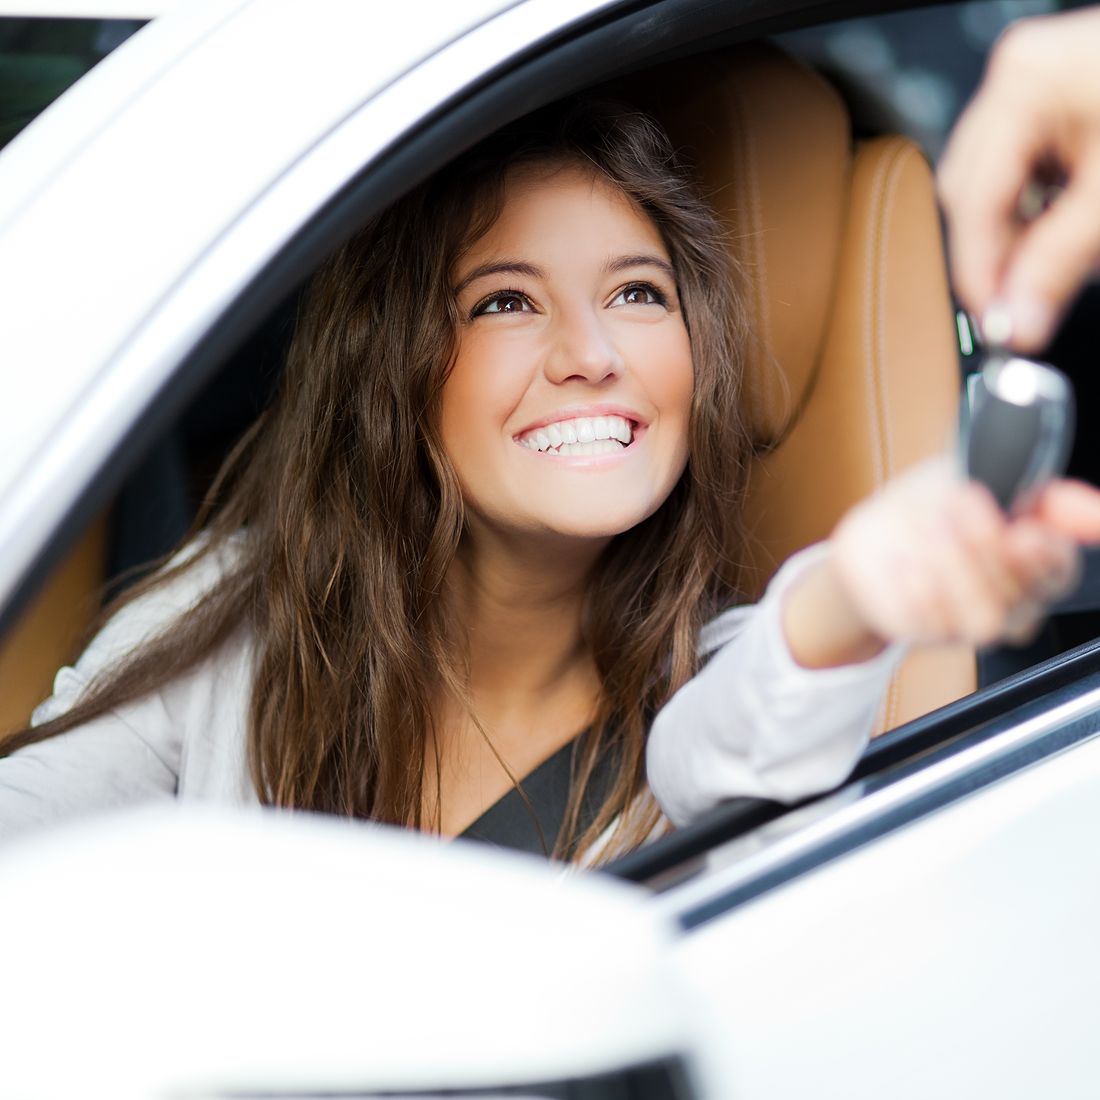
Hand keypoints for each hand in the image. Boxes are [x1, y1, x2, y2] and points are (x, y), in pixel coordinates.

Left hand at [783, 459, 1099, 668]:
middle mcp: (1010, 603)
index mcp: (1035, 563)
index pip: (1060, 573)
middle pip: (1021, 597)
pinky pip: (930, 625)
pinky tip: (901, 559)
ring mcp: (968, 624)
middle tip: (958, 503)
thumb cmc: (937, 502)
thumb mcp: (987, 477)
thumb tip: (1097, 509)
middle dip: (988, 546)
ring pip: (986, 621)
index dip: (1046, 557)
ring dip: (957, 571)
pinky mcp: (924, 632)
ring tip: (931, 528)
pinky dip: (915, 588)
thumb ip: (1045, 494)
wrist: (876, 529)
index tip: (1022, 531)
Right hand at [938, 8, 1099, 349]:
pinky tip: (1062, 235)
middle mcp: (1021, 80)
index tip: (997, 320)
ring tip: (1050, 271)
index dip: (980, 269)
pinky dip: (1039, 210)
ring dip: (1018, 236)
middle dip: (997, 253)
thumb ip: (1060, 261)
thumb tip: (1019, 319)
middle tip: (1021, 307)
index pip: (973, 198)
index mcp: (1025, 84)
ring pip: (996, 187)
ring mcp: (1039, 88)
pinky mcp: (1061, 103)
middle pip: (973, 194)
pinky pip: (1025, 171)